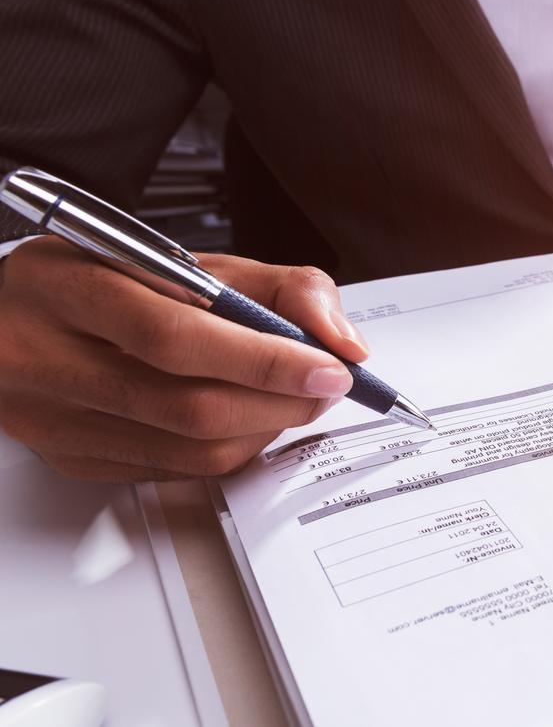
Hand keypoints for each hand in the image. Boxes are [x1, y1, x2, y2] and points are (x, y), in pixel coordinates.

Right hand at [0, 237, 368, 481]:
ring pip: (185, 450)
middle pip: (187, 406)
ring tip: (294, 401)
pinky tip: (247, 421)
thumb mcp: (188, 258)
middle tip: (325, 386)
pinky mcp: (64, 458)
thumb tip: (342, 342)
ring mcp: (51, 417)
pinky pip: (168, 471)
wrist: (5, 314)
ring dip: (262, 430)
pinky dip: (226, 451)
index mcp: (71, 288)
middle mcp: (47, 357)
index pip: (175, 338)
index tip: (329, 367)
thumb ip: (277, 287)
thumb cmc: (103, 280)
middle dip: (279, 402)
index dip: (264, 360)